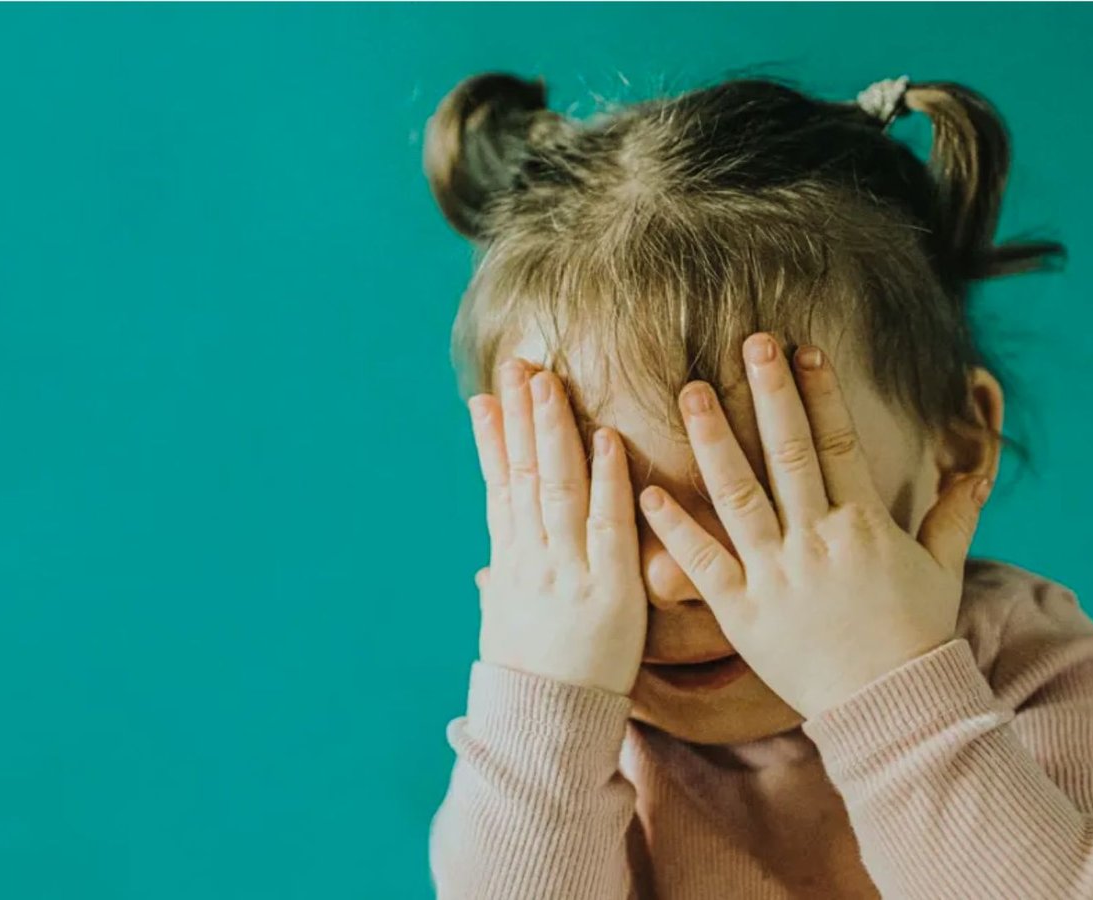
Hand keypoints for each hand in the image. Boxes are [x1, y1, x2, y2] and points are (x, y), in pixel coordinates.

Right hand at [467, 358, 647, 695]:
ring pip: (557, 486)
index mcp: (511, 563)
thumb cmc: (533, 676)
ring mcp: (569, 570)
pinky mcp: (609, 588)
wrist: (547, 724)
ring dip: (555, 430)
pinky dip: (605, 480)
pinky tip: (605, 440)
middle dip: (521, 417)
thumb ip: (501, 585)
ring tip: (550, 382)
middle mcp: (533, 558)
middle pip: (525, 474)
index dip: (493, 441)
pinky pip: (606, 524)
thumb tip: (483, 570)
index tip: (487, 398)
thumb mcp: (507, 624)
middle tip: (520, 365)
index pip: (499, 488)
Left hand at [635, 334, 992, 717]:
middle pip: (788, 453)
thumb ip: (953, 513)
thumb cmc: (916, 636)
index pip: (837, 444)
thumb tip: (979, 468)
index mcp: (864, 525)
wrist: (892, 707)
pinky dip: (676, 527)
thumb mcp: (943, 568)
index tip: (803, 349)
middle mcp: (818, 541)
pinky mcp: (743, 612)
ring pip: (739, 496)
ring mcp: (778, 575)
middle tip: (748, 341)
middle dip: (768, 393)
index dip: (820, 393)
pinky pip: (704, 563)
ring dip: (713, 441)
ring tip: (689, 392)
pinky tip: (649, 490)